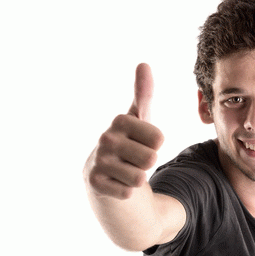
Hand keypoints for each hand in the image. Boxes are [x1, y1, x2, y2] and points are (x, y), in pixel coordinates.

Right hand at [86, 63, 163, 198]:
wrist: (104, 178)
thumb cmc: (127, 145)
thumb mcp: (138, 121)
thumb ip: (143, 95)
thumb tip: (144, 64)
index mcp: (119, 121)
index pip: (159, 138)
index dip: (155, 146)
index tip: (141, 144)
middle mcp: (106, 138)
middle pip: (151, 158)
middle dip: (147, 163)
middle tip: (133, 160)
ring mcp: (98, 161)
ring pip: (140, 177)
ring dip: (137, 179)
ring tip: (125, 172)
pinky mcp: (95, 183)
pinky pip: (128, 192)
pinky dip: (127, 192)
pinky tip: (116, 184)